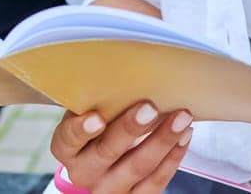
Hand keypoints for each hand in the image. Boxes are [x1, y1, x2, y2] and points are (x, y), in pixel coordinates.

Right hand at [49, 100, 192, 193]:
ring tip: (181, 117)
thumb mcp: (85, 114)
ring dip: (162, 141)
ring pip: (137, 169)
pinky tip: (184, 136)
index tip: (97, 117)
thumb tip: (124, 68)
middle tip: (150, 108)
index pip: (69, 139)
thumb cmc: (95, 129)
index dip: (82, 129)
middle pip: (106, 153)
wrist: (99, 168)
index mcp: (67, 148)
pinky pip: (156, 183)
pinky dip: (172, 158)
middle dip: (130, 130)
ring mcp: (110, 189)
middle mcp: (84, 172)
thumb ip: (96, 101)